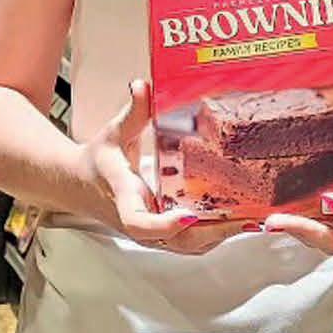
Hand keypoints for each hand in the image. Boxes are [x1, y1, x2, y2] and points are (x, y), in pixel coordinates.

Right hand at [72, 82, 240, 254]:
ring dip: (219, 236)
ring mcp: (153, 235)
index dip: (165, 224)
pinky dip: (215, 236)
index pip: (141, 222)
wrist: (82, 187)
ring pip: (189, 246)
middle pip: (178, 241)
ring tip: (250, 220)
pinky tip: (237, 222)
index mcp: (124, 198)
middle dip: (212, 232)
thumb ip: (132, 112)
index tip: (189, 215)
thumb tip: (142, 86)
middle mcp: (140, 224)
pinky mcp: (163, 237)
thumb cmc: (98, 161)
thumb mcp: (113, 133)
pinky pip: (191, 244)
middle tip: (244, 217)